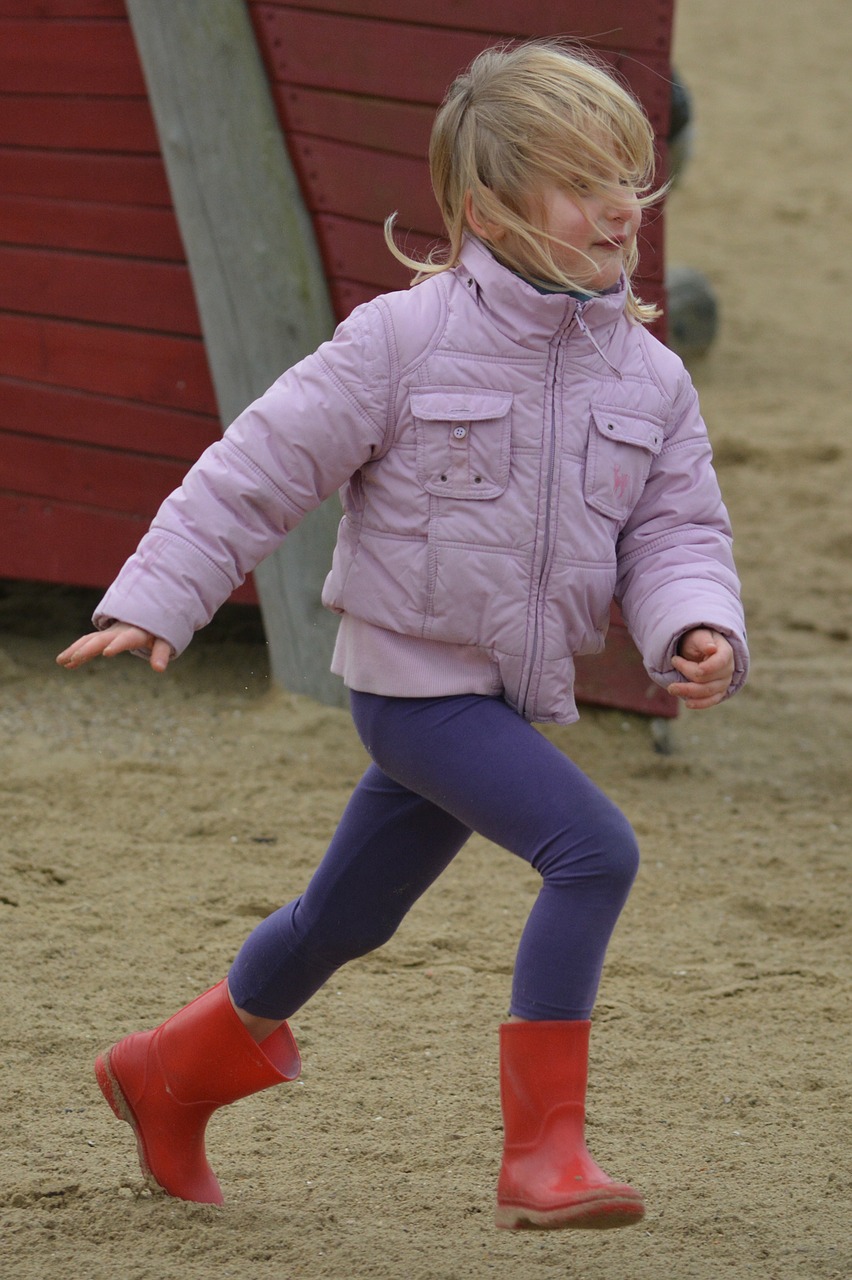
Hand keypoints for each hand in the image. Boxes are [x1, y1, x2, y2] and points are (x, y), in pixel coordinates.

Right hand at [56, 623, 171, 672]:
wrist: (147, 614)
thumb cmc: (157, 631)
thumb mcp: (164, 641)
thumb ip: (161, 653)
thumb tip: (159, 669)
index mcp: (134, 633)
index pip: (125, 639)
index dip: (116, 644)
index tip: (106, 652)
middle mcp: (118, 631)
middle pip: (100, 639)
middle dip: (87, 649)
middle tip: (74, 660)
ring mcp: (108, 633)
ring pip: (89, 640)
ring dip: (75, 650)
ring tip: (61, 661)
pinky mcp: (102, 637)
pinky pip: (86, 643)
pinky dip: (75, 651)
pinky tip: (64, 662)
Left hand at [668, 628, 733, 709]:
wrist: (700, 649)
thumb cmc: (699, 640)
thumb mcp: (699, 636)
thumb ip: (703, 642)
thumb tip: (711, 649)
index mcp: (726, 652)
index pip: (720, 662)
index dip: (709, 667)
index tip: (695, 668)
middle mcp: (728, 669)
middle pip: (708, 678)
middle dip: (687, 674)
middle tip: (672, 664)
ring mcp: (723, 682)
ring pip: (707, 691)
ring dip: (688, 691)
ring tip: (671, 688)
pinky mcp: (717, 692)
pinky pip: (711, 701)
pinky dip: (699, 703)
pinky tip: (687, 703)